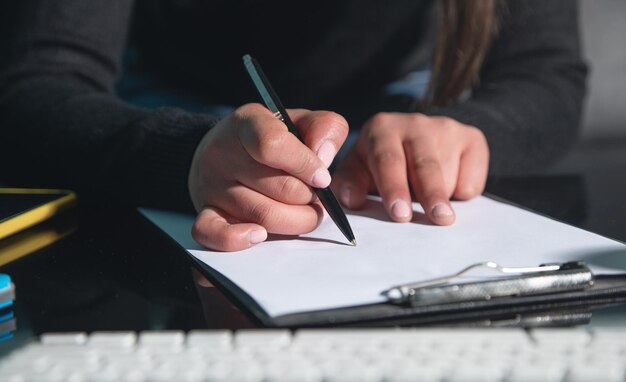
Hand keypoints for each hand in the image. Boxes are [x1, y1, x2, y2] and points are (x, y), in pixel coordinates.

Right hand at [188, 103, 347, 250]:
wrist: (223, 151)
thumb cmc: (270, 138)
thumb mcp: (300, 122)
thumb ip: (324, 128)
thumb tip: (324, 157)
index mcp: (247, 123)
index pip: (273, 145)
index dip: (305, 165)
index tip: (322, 178)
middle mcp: (223, 153)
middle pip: (280, 188)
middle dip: (309, 198)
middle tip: (316, 197)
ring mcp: (212, 185)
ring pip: (264, 215)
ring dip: (295, 221)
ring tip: (304, 213)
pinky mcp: (205, 212)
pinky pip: (215, 234)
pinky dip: (239, 239)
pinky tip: (259, 235)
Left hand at [333, 112, 488, 224]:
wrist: (413, 147)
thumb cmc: (379, 166)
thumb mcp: (358, 172)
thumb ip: (349, 184)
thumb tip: (352, 200)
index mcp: (381, 129)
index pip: (388, 160)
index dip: (394, 188)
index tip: (400, 214)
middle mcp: (414, 123)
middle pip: (424, 164)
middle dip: (430, 193)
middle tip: (437, 218)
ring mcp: (445, 127)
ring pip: (449, 173)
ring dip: (442, 197)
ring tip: (435, 210)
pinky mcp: (472, 137)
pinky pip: (472, 175)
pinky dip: (464, 191)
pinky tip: (450, 190)